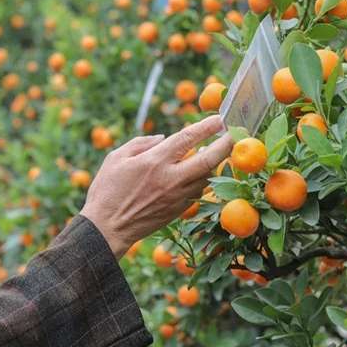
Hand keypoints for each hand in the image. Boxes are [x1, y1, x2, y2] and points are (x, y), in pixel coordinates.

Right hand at [80, 115, 232, 258]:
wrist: (107, 228)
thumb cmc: (107, 190)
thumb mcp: (116, 158)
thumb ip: (141, 143)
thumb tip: (164, 137)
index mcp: (153, 161)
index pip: (186, 139)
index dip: (206, 127)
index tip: (220, 118)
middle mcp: (170, 178)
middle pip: (208, 159)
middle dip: (227, 144)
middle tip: (240, 133)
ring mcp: (177, 196)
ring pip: (207, 177)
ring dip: (217, 163)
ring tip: (221, 150)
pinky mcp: (179, 210)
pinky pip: (198, 190)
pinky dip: (204, 179)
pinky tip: (202, 172)